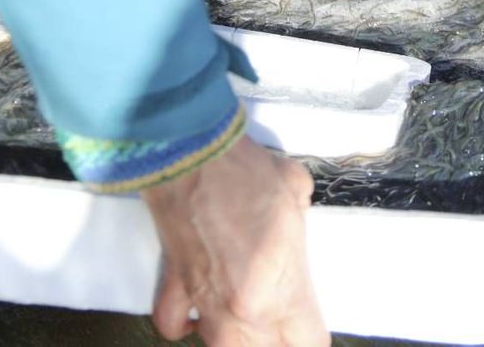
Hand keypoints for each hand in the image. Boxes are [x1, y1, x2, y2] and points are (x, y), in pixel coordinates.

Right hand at [141, 135, 328, 346]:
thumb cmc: (247, 172)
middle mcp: (241, 309)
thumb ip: (300, 223)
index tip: (309, 324)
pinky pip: (172, 323)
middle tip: (280, 322)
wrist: (191, 155)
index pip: (308, 342)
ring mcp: (203, 300)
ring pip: (219, 346)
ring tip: (246, 324)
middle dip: (276, 340)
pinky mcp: (172, 283)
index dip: (310, 336)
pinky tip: (195, 316)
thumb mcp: (298, 192)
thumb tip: (297, 218)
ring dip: (235, 338)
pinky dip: (183, 325)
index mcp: (281, 290)